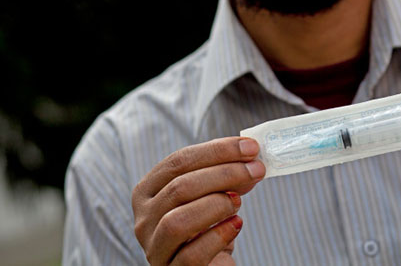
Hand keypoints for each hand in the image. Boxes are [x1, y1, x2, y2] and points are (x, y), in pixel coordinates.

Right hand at [131, 137, 265, 264]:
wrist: (208, 265)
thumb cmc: (208, 227)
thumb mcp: (211, 195)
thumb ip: (225, 176)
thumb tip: (250, 158)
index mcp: (148, 191)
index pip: (178, 162)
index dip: (217, 151)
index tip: (250, 147)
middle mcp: (144, 219)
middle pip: (179, 187)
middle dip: (224, 173)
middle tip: (256, 169)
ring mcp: (155, 248)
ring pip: (177, 222)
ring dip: (216, 205)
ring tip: (238, 202)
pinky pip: (192, 255)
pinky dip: (218, 236)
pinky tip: (236, 225)